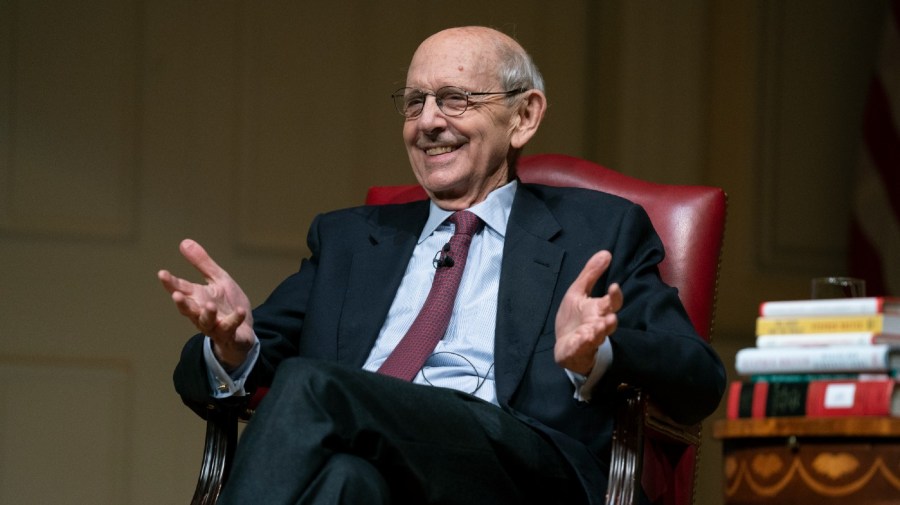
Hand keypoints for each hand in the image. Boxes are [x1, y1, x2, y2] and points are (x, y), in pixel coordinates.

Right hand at [158, 239, 254, 368]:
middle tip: (176, 295)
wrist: (244, 330)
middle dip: (182, 303)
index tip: (162, 273)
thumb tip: (184, 242)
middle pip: (188, 309)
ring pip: (206, 322)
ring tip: (209, 305)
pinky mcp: (230, 334)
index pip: (181, 289)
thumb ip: (202, 263)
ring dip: (207, 314)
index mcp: (197, 298)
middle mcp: (201, 313)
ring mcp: (215, 326)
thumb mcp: (218, 279)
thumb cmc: (227, 304)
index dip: (171, 283)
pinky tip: (239, 311)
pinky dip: (234, 320)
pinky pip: (230, 328)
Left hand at [554, 250, 623, 374]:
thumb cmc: (575, 317)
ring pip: (597, 337)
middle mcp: (597, 325)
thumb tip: (606, 252)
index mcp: (598, 310)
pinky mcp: (577, 349)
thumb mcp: (578, 292)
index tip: (614, 286)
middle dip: (610, 320)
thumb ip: (591, 274)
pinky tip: (580, 340)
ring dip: (598, 333)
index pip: (611, 302)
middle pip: (609, 323)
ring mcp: (588, 339)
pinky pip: (581, 348)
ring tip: (597, 329)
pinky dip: (581, 345)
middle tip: (611, 317)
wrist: (566, 345)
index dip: (614, 295)